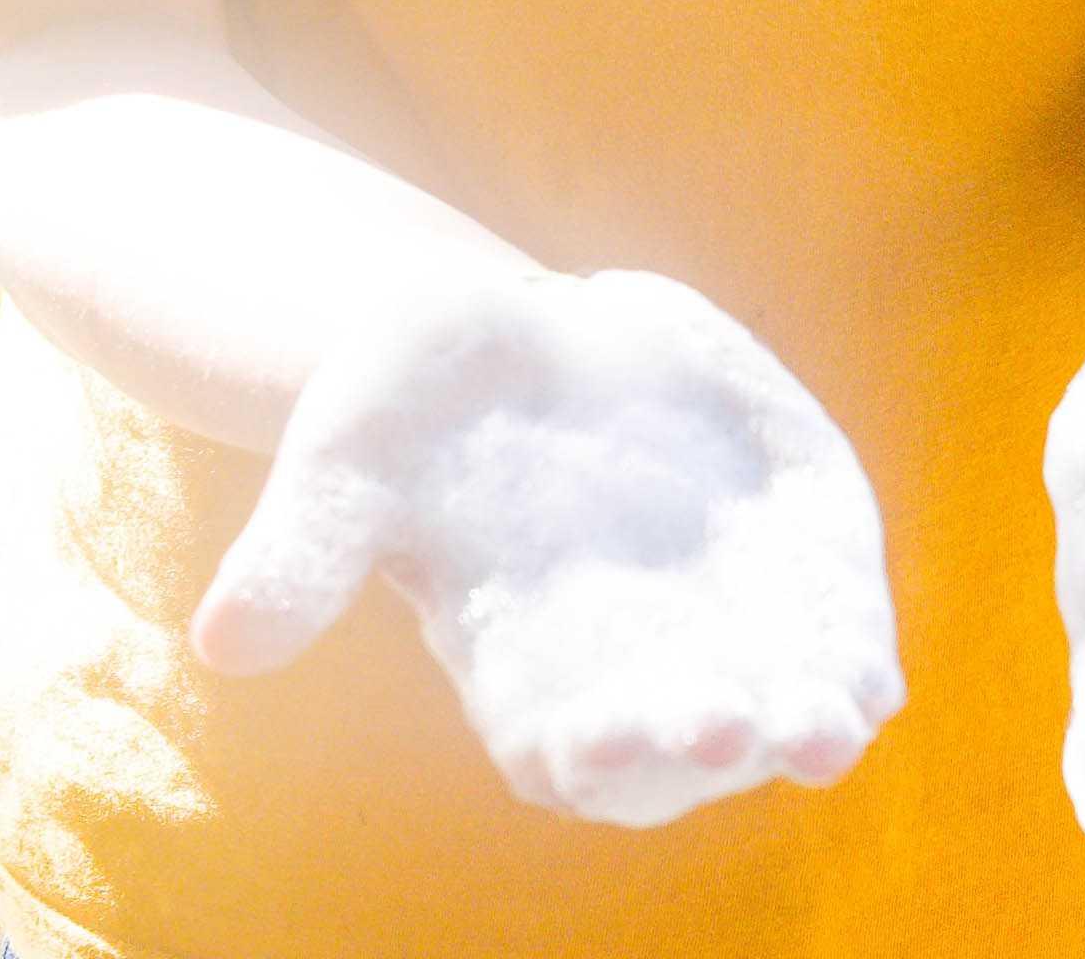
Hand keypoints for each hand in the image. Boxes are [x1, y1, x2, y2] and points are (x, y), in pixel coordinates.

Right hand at [193, 265, 902, 825]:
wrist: (515, 334)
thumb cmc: (408, 404)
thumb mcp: (348, 456)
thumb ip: (305, 550)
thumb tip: (220, 645)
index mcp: (529, 669)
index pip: (571, 749)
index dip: (598, 751)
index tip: (609, 734)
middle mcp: (636, 663)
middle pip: (690, 739)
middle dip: (720, 738)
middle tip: (744, 728)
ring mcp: (722, 612)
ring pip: (782, 694)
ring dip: (816, 708)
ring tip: (837, 711)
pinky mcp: (789, 544)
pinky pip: (836, 607)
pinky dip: (852, 628)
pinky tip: (864, 646)